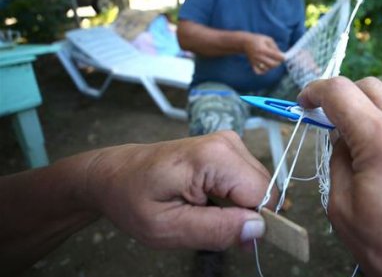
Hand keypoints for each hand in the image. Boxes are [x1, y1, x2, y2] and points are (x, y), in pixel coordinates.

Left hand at [82, 132, 273, 249]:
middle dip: (246, 217)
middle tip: (210, 229)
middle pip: (265, 190)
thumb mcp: (168, 227)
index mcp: (215, 157)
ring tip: (205, 214)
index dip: (255, 224)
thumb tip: (259, 229)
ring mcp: (230, 143)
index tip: (232, 240)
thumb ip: (216, 230)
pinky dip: (234, 199)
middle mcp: (228, 143)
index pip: (264, 195)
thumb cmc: (133, 199)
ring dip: (240, 209)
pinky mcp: (228, 148)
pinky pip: (248, 181)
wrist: (115, 173)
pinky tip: (209, 203)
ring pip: (259, 187)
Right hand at [243, 33, 283, 73]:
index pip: (276, 56)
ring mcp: (255, 62)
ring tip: (271, 61)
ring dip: (271, 66)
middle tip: (278, 60)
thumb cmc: (258, 39)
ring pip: (267, 69)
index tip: (284, 57)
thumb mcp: (268, 39)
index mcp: (263, 49)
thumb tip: (281, 54)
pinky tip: (265, 66)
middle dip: (278, 63)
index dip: (282, 57)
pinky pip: (259, 72)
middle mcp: (259, 56)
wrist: (245, 42)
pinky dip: (264, 71)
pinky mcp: (253, 65)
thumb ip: (275, 47)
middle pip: (272, 65)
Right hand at [297, 77, 381, 276]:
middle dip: (342, 95)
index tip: (304, 102)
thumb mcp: (342, 207)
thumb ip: (337, 160)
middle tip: (327, 119)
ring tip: (359, 126)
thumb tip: (341, 137)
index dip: (315, 91)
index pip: (340, 92)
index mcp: (381, 139)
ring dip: (371, 99)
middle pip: (369, 84)